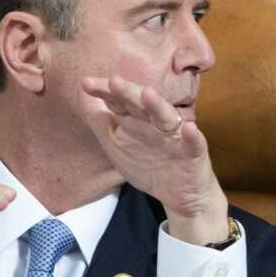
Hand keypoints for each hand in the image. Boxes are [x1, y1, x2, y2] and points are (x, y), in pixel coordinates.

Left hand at [81, 75, 229, 244]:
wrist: (180, 195)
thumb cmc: (148, 165)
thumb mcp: (117, 145)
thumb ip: (100, 122)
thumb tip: (82, 95)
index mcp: (137, 120)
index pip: (120, 101)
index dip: (106, 92)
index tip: (86, 83)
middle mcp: (155, 123)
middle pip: (141, 104)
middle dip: (129, 92)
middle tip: (114, 81)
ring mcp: (175, 136)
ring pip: (167, 117)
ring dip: (158, 106)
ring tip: (148, 94)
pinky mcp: (193, 153)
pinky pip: (194, 143)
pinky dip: (193, 136)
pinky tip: (189, 128)